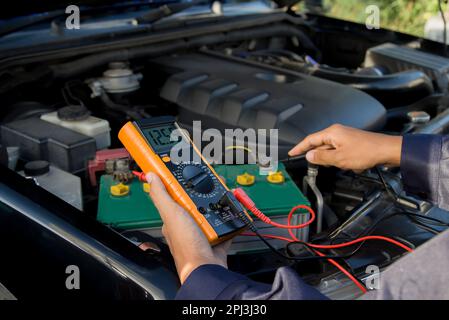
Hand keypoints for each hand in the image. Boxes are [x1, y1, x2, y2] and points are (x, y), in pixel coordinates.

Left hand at [146, 172, 230, 283]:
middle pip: (198, 200)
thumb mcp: (171, 214)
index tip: (190, 171)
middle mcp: (188, 223)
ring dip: (220, 205)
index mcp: (174, 217)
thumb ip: (161, 195)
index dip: (183, 182)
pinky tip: (234, 212)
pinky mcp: (217, 238)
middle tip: (214, 186)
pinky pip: (225, 224)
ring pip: (213, 210)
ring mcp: (202, 231)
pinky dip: (231, 219)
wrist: (207, 268)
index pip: (176, 194)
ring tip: (224, 198)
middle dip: (207, 193)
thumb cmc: (187, 246)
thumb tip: (152, 177)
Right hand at [288, 124, 402, 171]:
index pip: (310, 140)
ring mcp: (345, 137)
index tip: (292, 153)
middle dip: (318, 156)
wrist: (386, 151)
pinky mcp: (351, 142)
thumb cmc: (366, 152)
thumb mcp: (339, 158)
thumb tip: (309, 155)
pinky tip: (347, 165)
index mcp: (332, 133)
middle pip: (319, 144)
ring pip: (329, 149)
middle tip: (314, 166)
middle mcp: (337, 132)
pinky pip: (338, 151)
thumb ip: (321, 157)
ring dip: (330, 159)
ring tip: (337, 166)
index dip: (299, 148)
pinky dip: (339, 159)